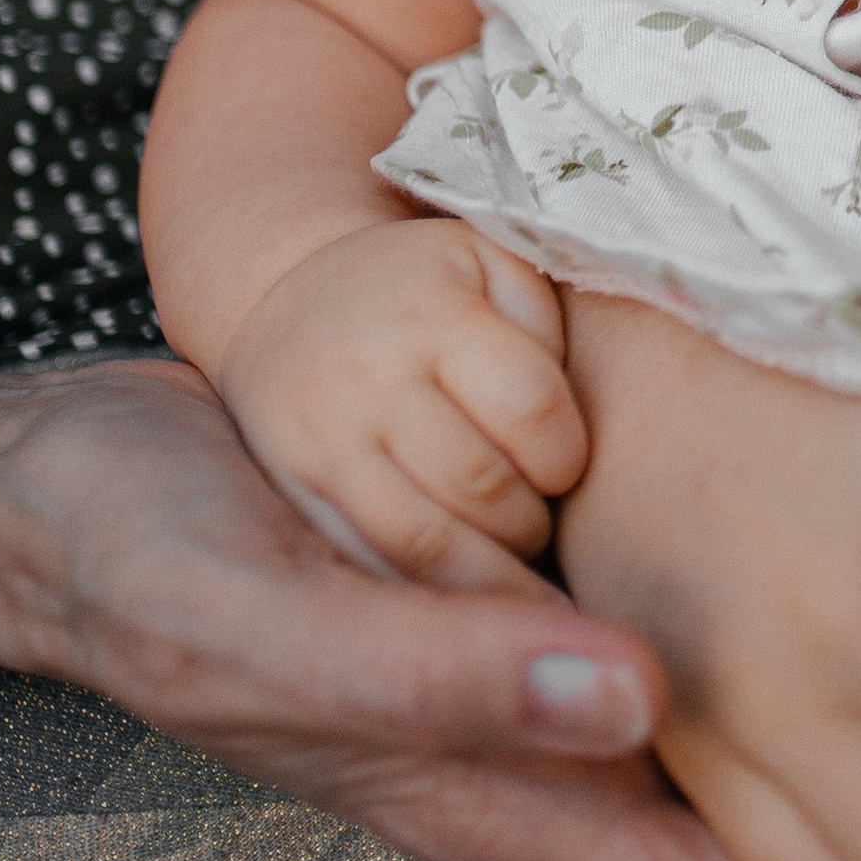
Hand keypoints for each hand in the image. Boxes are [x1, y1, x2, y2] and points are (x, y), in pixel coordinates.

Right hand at [0, 355, 809, 860]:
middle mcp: (569, 745)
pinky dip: (796, 561)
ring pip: (780, 703)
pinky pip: (713, 587)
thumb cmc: (154, 570)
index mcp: (515, 806)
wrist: (78, 481)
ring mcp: (571, 657)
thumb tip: (627, 695)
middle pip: (811, 826)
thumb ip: (436, 672)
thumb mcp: (274, 622)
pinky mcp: (564, 561)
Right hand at [217, 218, 587, 591]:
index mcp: (435, 314)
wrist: (288, 293)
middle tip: (540, 525)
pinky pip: (365, 561)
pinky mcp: (293, 487)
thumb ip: (545, 326)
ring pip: (421, 542)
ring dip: (485, 575)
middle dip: (529, 522)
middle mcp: (372, 376)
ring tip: (510, 575)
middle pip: (479, 484)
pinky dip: (421, 592)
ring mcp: (324, 438)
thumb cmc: (427, 288)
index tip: (565, 467)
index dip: (565, 454)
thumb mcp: (492, 264)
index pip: (529, 406)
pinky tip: (457, 595)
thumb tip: (572, 420)